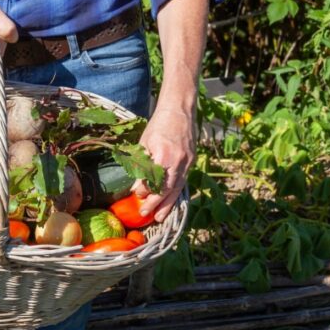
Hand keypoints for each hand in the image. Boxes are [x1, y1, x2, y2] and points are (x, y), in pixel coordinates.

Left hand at [132, 107, 195, 222]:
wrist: (179, 111)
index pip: (153, 180)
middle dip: (155, 203)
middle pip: (166, 188)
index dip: (144, 190)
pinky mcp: (192, 162)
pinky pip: (183, 182)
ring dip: (168, 204)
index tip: (137, 195)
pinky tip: (170, 203)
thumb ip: (142, 165)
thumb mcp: (144, 144)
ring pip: (177, 188)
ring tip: (160, 217)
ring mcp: (187, 162)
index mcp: (163, 155)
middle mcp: (178, 161)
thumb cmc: (158, 126)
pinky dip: (176, 194)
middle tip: (145, 213)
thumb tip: (137, 186)